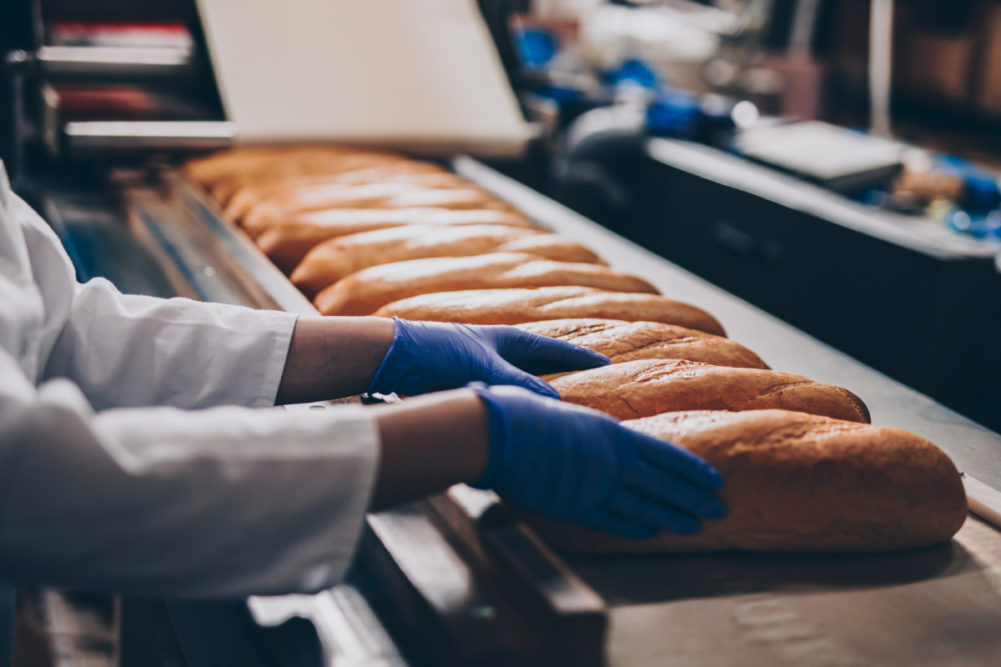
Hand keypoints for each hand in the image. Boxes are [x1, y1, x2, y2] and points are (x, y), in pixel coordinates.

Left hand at [368, 318, 608, 398]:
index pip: (556, 349)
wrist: (398, 357)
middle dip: (566, 378)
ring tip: (565, 414)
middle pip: (543, 367)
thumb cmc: (441, 352)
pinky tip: (525, 425)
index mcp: (510, 340)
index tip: (608, 364)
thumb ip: (521, 386)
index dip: (581, 358)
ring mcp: (485, 370)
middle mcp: (501, 353)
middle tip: (595, 390)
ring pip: (524, 387)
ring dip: (540, 398)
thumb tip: (555, 405)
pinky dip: (518, 410)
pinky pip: (505, 400)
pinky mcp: (470, 388)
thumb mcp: (487, 369)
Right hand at [468, 384, 726, 537]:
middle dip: (694, 497)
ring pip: (645, 507)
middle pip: (663, 483)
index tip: (714, 478)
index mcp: (612, 431)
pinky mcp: (574, 507)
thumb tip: (594, 435)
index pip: (665, 454)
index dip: (692, 468)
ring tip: (696, 526)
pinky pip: (612, 521)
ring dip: (672, 517)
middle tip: (721, 508)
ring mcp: (595, 486)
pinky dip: (634, 529)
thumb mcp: (567, 413)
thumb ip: (588, 432)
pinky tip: (652, 533)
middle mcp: (612, 460)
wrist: (498, 432)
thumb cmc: (524, 412)